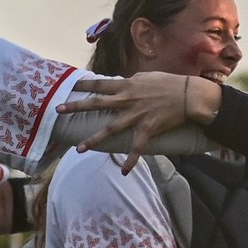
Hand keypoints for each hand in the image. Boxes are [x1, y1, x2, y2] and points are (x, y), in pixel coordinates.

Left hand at [58, 71, 216, 163]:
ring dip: (94, 140)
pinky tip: (124, 171)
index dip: (83, 84)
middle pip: (97, 104)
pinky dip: (131, 161)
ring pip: (110, 129)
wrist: (189, 95)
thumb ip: (131, 81)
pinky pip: (137, 148)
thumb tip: (122, 82)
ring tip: (78, 149)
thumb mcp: (147, 76)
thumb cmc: (169, 83)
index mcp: (127, 85)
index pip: (100, 84)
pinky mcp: (147, 129)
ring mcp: (136, 116)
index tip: (68, 85)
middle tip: (58, 110)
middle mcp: (127, 100)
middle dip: (76, 107)